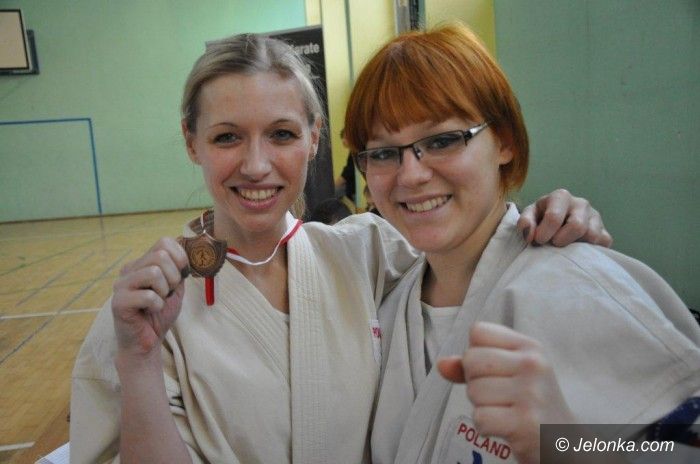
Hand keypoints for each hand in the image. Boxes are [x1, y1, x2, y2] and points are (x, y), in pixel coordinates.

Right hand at [112, 238, 189, 355]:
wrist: (146, 342)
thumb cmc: (159, 315)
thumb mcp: (175, 288)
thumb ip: (179, 269)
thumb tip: (188, 253)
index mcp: (142, 263)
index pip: (164, 242)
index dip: (180, 258)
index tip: (180, 276)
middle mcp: (129, 269)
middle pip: (160, 255)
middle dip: (173, 277)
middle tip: (167, 293)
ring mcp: (121, 285)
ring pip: (153, 272)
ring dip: (164, 291)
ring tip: (157, 302)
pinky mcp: (119, 302)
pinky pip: (148, 295)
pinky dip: (157, 305)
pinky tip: (150, 311)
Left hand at [438, 322, 574, 463]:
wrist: (565, 442)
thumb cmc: (531, 403)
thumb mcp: (510, 374)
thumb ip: (473, 366)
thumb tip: (441, 364)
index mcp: (529, 346)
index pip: (478, 331)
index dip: (476, 352)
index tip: (494, 371)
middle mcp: (532, 364)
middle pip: (471, 359)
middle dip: (475, 382)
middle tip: (499, 396)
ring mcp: (530, 393)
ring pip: (473, 391)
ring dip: (481, 406)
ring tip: (504, 411)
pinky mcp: (525, 422)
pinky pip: (480, 418)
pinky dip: (486, 427)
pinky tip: (504, 427)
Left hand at [518, 188, 612, 246]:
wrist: (556, 225)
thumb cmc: (540, 219)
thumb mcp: (529, 217)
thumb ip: (525, 223)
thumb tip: (530, 236)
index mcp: (560, 197)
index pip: (554, 217)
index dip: (545, 233)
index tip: (539, 241)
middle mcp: (581, 204)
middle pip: (577, 226)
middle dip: (562, 240)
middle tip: (553, 245)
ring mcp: (596, 218)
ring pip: (592, 236)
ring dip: (575, 247)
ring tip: (565, 246)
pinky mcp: (604, 233)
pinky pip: (602, 245)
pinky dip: (590, 252)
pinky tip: (577, 250)